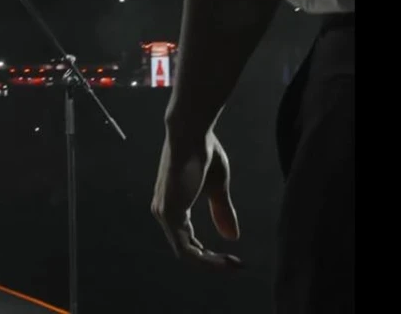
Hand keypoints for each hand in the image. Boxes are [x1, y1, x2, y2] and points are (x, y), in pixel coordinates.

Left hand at [150, 131, 242, 270]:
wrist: (192, 134)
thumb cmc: (204, 153)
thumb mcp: (217, 188)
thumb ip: (221, 211)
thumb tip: (232, 237)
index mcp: (173, 206)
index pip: (188, 241)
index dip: (210, 255)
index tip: (235, 259)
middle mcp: (163, 212)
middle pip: (187, 251)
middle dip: (213, 263)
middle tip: (237, 267)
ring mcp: (164, 214)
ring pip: (186, 253)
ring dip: (211, 264)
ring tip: (234, 266)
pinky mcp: (169, 213)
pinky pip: (186, 248)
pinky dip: (206, 259)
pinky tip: (224, 260)